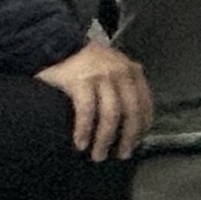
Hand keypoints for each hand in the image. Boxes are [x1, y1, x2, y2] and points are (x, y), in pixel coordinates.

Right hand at [34, 36, 152, 161]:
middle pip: (131, 112)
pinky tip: (80, 144)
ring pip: (111, 115)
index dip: (142, 126)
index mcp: (132, 71)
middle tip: (121, 155)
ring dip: (105, 139)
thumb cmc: (86, 63)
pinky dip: (85, 130)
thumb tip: (131, 121)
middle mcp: (121, 72)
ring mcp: (101, 76)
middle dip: (128, 137)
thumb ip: (124, 87)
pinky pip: (87, 112)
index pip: (144, 103)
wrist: (56, 44)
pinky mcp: (81, 81)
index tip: (136, 143)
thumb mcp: (113, 69)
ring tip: (99, 156)